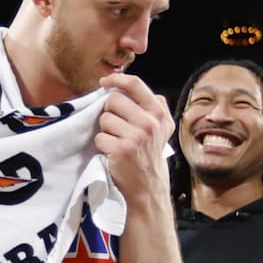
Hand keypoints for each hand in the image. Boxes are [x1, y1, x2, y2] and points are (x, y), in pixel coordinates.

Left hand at [96, 74, 175, 202]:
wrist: (148, 183)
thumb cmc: (149, 151)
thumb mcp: (162, 126)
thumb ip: (152, 104)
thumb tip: (126, 82)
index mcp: (158, 113)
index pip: (135, 84)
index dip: (116, 79)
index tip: (105, 82)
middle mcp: (149, 123)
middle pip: (113, 100)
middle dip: (110, 111)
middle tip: (116, 126)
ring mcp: (136, 136)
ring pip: (105, 118)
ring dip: (106, 129)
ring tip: (117, 140)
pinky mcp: (122, 150)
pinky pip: (100, 136)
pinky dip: (102, 144)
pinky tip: (113, 152)